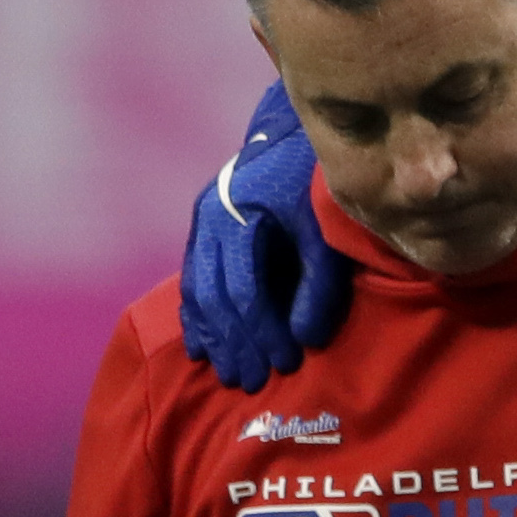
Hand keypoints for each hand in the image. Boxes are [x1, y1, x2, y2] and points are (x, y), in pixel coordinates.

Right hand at [178, 80, 351, 390]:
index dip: (262, 330)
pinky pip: (191, 281)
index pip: (244, 288)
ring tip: (227, 373)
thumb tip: (306, 339)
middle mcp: (209, 219)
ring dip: (212, 336)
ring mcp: (201, 224)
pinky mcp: (202, 232)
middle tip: (250, 382)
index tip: (283, 363)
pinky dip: (196, 317)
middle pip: (214, 294)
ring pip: (196, 290)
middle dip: (233, 342)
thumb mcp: (325, 229)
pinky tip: (201, 348)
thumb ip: (319, 284)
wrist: (292, 134)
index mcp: (237, 213)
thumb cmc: (314, 181)